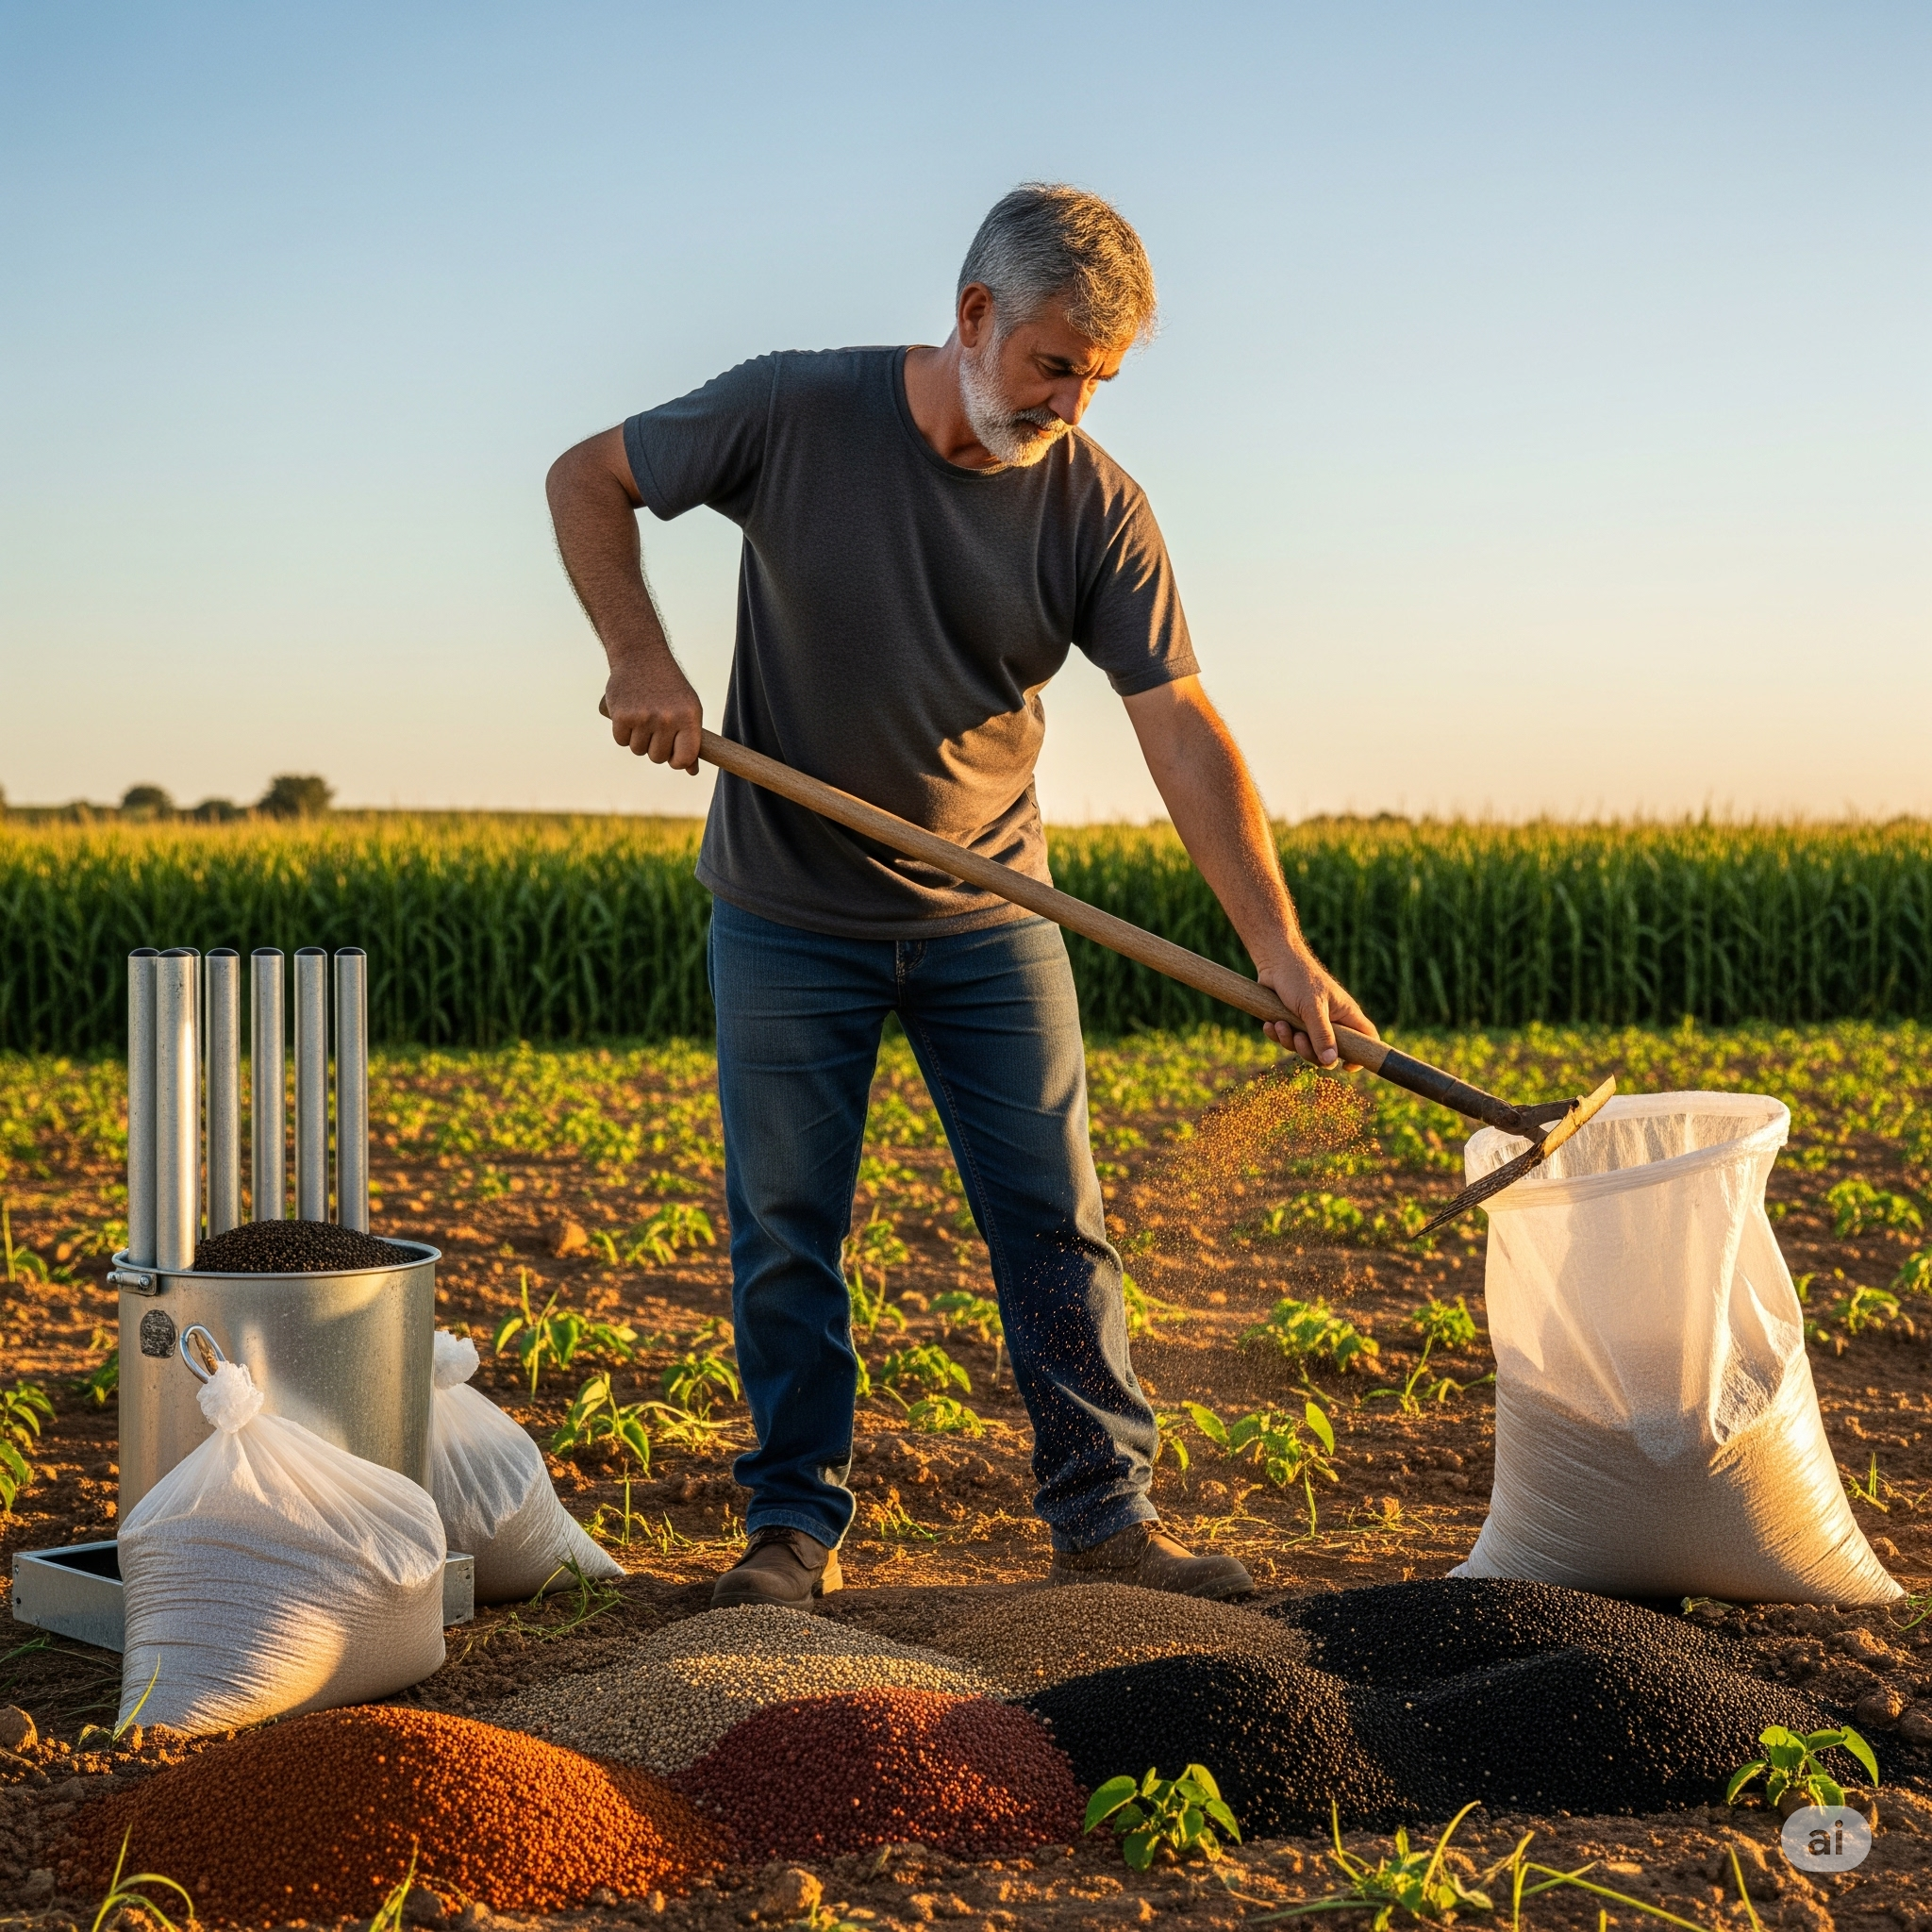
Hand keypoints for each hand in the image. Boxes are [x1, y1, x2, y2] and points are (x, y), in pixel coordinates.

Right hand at [600, 658, 702, 773]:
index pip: (684, 758)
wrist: (641, 656)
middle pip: (658, 758)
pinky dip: (622, 733)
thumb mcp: (687, 708)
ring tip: (642, 718)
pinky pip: (621, 741)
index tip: (673, 756)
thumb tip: (692, 771)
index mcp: (688, 717)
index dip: (677, 762)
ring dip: (638, 740)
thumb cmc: (669, 687)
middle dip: (655, 749)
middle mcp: (667, 718)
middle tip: (655, 729)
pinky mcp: (622, 715)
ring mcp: (643, 717)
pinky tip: (628, 716)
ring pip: (638, 750)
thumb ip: (691, 740)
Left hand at [1255, 947, 1377, 1067]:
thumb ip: (1322, 1035)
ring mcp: (1312, 1022)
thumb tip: (1331, 1062)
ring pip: (1306, 1047)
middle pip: (1330, 1052)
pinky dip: (1279, 1034)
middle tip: (1298, 1038)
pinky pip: (1288, 1039)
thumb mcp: (1312, 1009)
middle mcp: (1332, 1021)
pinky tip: (1270, 1024)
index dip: (1363, 1055)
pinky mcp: (1293, 1021)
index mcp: (1346, 1015)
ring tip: (1281, 1025)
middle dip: (1310, 1051)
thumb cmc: (1299, 979)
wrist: (1273, 962)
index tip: (1346, 1066)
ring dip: (1290, 1041)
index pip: (1368, 1038)